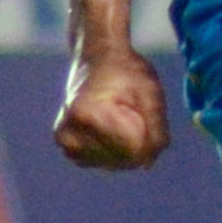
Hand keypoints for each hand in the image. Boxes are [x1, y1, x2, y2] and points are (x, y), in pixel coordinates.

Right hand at [54, 43, 171, 170]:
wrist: (97, 59)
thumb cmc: (126, 72)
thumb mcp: (150, 94)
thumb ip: (155, 130)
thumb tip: (147, 164)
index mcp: (86, 115)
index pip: (133, 148)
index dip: (147, 134)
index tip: (141, 111)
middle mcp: (69, 134)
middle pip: (123, 158)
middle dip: (137, 140)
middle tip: (129, 110)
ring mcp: (66, 144)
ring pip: (116, 163)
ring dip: (127, 145)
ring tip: (119, 116)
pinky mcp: (68, 149)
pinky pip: (105, 161)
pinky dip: (115, 149)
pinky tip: (111, 126)